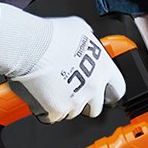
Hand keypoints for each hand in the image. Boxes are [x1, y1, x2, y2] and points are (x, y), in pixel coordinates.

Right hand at [0, 3, 125, 122]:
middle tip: (72, 93)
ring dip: (64, 104)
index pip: (118, 89)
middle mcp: (92, 87)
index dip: (109, 92)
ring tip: (52, 88)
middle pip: (96, 108)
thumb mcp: (80, 30)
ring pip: (73, 113)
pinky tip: (40, 94)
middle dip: (85, 103)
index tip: (105, 95)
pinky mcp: (56, 111)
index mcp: (103, 68)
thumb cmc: (50, 36)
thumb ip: (89, 45)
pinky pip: (53, 117)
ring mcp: (75, 101)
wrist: (29, 46)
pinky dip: (46, 109)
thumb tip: (86, 47)